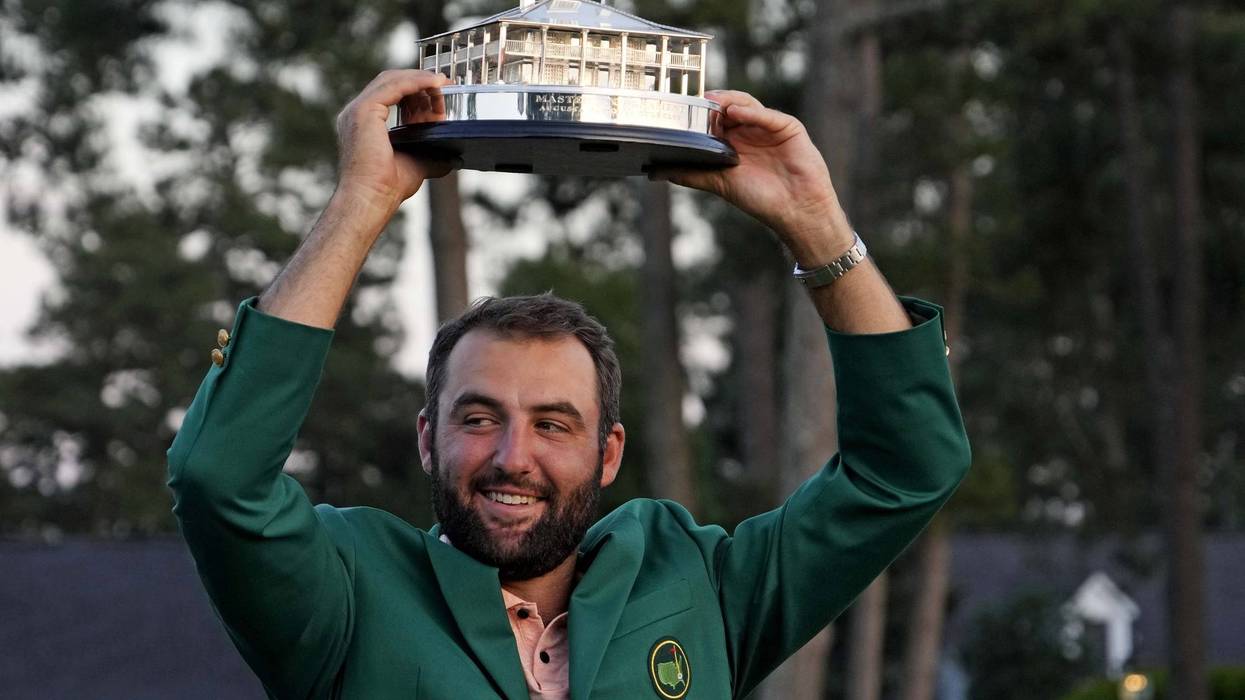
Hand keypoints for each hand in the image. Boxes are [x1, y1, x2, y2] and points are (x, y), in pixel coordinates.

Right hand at [334, 69, 452, 212]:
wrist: (371, 199)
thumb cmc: (387, 188)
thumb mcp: (417, 165)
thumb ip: (432, 157)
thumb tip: (453, 157)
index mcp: (366, 123)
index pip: (393, 95)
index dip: (418, 92)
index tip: (441, 94)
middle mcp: (357, 113)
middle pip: (392, 83)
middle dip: (420, 82)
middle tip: (446, 84)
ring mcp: (358, 110)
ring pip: (392, 80)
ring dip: (420, 80)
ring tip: (443, 83)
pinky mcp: (363, 110)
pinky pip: (393, 86)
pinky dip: (415, 81)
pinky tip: (435, 83)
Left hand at [654, 91, 853, 254]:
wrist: (795, 211)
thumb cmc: (761, 199)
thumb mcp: (719, 183)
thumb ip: (690, 174)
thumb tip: (654, 172)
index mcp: (734, 141)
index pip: (713, 118)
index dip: (699, 113)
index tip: (681, 109)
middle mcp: (751, 130)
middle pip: (728, 106)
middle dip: (711, 103)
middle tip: (694, 101)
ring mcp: (769, 127)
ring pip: (747, 104)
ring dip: (729, 100)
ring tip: (712, 102)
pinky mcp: (788, 127)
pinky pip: (768, 115)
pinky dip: (752, 111)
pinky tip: (736, 111)